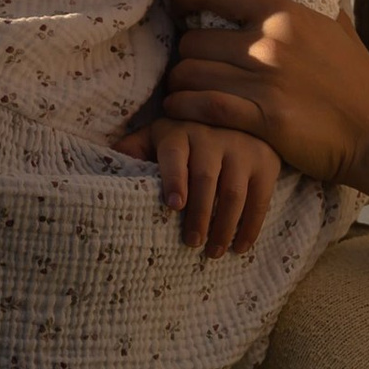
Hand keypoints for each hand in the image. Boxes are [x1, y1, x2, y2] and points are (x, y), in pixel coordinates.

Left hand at [112, 111, 281, 254]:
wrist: (234, 116)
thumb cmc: (183, 138)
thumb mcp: (156, 137)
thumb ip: (132, 150)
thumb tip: (103, 168)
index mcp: (180, 131)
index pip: (176, 156)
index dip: (175, 179)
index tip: (174, 205)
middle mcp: (213, 136)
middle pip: (206, 178)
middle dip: (199, 214)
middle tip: (191, 243)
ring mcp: (242, 148)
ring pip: (234, 192)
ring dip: (224, 226)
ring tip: (213, 252)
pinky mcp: (266, 162)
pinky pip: (260, 198)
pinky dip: (250, 226)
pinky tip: (239, 246)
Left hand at [156, 0, 368, 192]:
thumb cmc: (357, 80)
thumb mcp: (337, 27)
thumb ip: (311, 3)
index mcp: (285, 12)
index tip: (179, 6)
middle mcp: (271, 42)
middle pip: (193, 40)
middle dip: (184, 54)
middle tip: (190, 64)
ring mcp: (267, 81)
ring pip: (191, 74)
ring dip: (179, 84)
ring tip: (183, 89)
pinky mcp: (264, 119)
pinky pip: (203, 105)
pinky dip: (183, 107)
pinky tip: (180, 108)